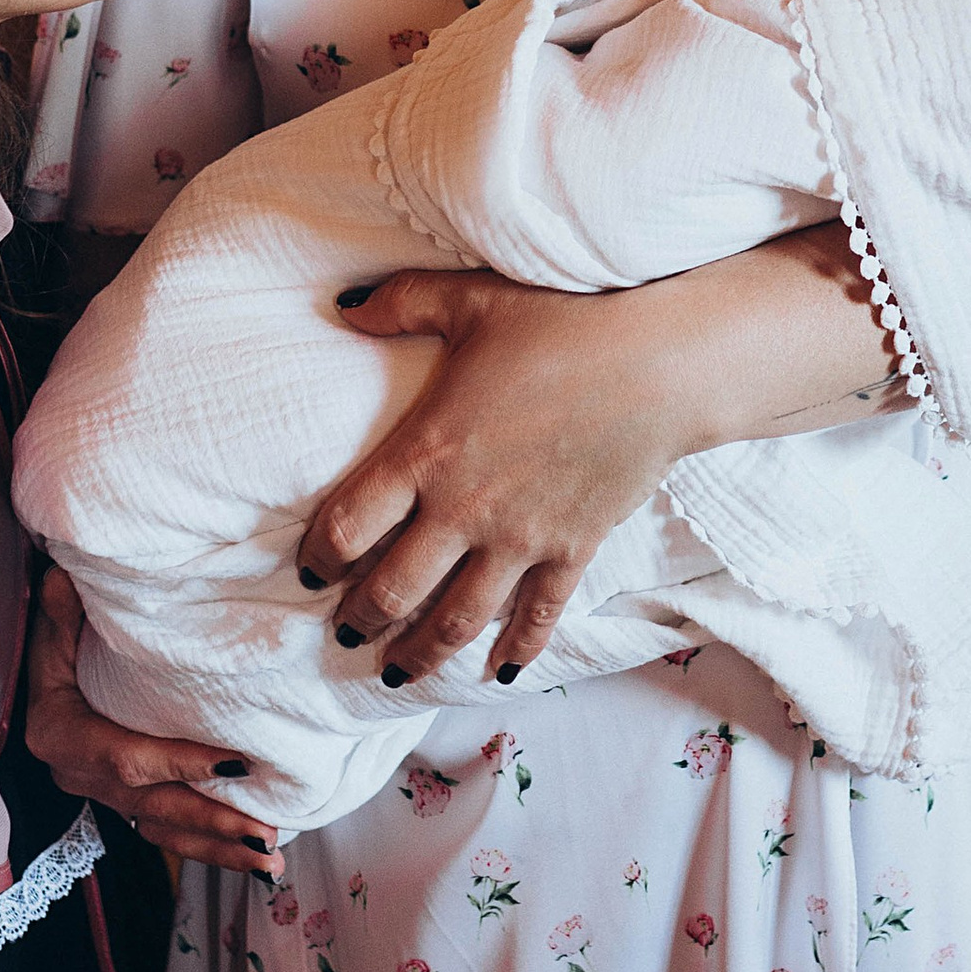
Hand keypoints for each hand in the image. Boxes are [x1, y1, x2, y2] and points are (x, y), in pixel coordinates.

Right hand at [23, 565, 278, 875]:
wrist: (27, 689)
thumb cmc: (44, 655)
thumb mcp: (47, 636)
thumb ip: (60, 616)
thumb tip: (63, 578)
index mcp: (63, 737)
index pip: (127, 758)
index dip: (180, 763)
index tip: (236, 764)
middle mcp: (82, 777)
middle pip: (153, 808)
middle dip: (212, 825)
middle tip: (265, 837)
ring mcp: (103, 795)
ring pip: (163, 832)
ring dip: (218, 849)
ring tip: (269, 862)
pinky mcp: (123, 801)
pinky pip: (166, 831)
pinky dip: (207, 846)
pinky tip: (249, 855)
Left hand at [296, 272, 689, 684]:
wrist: (660, 361)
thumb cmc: (564, 321)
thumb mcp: (472, 298)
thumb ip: (402, 302)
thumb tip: (343, 306)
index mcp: (427, 451)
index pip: (348, 526)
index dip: (319, 557)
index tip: (309, 571)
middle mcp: (464, 509)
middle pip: (393, 590)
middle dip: (361, 620)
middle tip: (345, 633)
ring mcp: (520, 539)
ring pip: (456, 618)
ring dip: (422, 651)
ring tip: (398, 670)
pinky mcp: (572, 550)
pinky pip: (537, 616)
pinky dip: (516, 650)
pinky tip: (498, 672)